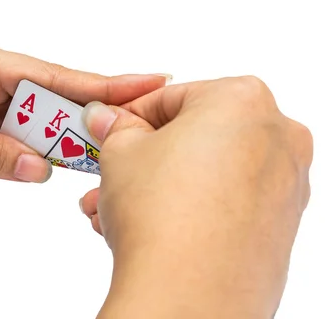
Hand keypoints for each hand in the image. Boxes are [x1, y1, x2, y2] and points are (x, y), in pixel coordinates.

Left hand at [0, 34, 166, 181]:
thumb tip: (40, 168)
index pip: (52, 75)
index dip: (104, 84)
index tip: (151, 82)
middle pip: (50, 96)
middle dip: (86, 119)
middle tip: (126, 140)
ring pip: (31, 113)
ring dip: (57, 136)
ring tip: (94, 155)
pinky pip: (9, 122)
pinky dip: (29, 141)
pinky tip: (46, 158)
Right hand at [79, 77, 311, 317]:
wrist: (190, 297)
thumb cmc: (162, 215)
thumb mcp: (120, 153)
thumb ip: (116, 127)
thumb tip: (108, 118)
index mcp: (242, 100)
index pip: (171, 97)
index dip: (130, 116)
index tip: (110, 131)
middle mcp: (277, 137)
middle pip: (193, 136)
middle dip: (144, 157)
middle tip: (112, 173)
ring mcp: (285, 184)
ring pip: (208, 171)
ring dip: (160, 185)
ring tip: (117, 209)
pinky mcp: (280, 225)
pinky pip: (226, 202)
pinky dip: (190, 206)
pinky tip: (150, 226)